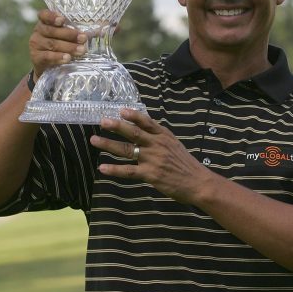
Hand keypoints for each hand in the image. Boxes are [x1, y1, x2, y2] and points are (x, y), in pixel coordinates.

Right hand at [29, 9, 86, 78]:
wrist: (50, 68)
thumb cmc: (66, 46)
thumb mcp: (75, 37)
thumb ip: (92, 31)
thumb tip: (115, 28)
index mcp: (46, 22)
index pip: (44, 15)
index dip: (52, 16)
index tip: (63, 19)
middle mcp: (39, 31)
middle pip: (52, 30)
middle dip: (69, 34)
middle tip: (83, 38)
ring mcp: (36, 44)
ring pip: (52, 44)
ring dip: (68, 47)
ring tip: (81, 50)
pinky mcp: (36, 58)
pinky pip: (47, 56)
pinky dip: (58, 57)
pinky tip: (67, 58)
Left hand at [91, 109, 213, 203]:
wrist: (198, 182)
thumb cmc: (185, 164)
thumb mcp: (174, 144)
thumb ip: (159, 137)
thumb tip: (144, 128)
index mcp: (164, 136)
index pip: (147, 122)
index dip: (133, 115)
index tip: (121, 109)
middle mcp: (157, 145)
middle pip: (134, 132)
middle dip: (117, 126)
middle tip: (103, 121)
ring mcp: (153, 159)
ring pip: (127, 150)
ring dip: (109, 145)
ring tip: (94, 140)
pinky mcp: (150, 174)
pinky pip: (128, 171)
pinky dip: (114, 170)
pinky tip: (103, 168)